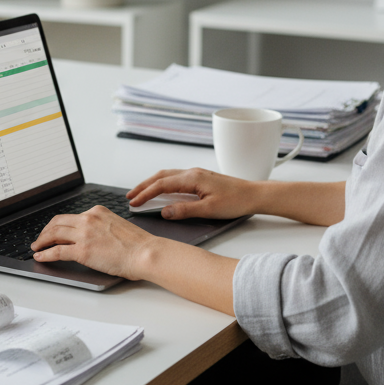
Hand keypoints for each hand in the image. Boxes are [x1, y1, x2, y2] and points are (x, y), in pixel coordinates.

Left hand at [30, 206, 157, 278]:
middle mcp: (88, 219)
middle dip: (46, 231)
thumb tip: (92, 237)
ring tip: (36, 247)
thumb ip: (102, 227)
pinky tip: (40, 257)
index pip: (71, 216)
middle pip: (58, 222)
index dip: (58, 225)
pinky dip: (45, 254)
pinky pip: (57, 251)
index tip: (53, 231)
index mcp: (98, 212)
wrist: (145, 253)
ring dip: (42, 241)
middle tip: (40, 238)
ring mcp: (84, 234)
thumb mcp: (117, 226)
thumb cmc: (138, 244)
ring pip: (54, 234)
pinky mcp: (82, 250)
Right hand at [127, 168, 260, 220]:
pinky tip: (162, 190)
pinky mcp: (201, 178)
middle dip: (143, 186)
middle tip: (130, 196)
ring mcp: (196, 174)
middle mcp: (192, 173)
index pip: (161, 185)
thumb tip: (164, 212)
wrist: (253, 194)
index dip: (145, 194)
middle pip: (160, 176)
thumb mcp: (209, 210)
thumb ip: (185, 210)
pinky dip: (163, 183)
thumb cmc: (236, 201)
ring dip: (152, 183)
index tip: (133, 202)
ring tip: (141, 193)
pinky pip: (176, 178)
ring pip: (167, 175)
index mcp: (192, 178)